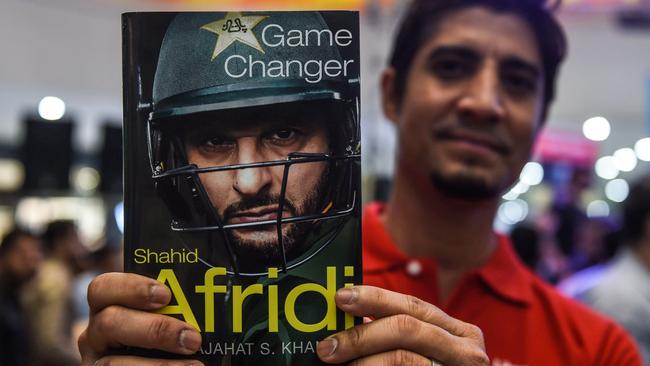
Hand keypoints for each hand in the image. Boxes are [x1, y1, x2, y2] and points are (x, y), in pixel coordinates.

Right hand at [78, 272, 203, 365]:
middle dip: (155, 329)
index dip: (132, 287)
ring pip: (112, 363)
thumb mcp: (168, 318)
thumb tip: (212, 300)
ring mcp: (95, 363)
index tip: (166, 295)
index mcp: (108, 308)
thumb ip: (178, 309)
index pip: (103, 288)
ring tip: (196, 365)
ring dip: (159, 365)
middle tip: (193, 338)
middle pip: (109, 322)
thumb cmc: (172, 341)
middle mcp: (95, 335)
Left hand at [317, 286, 488, 365]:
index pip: (411, 305)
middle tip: (328, 346)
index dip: (374, 298)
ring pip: (403, 357)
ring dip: (364, 361)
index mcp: (457, 332)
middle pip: (406, 328)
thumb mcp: (424, 352)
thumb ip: (394, 336)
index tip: (341, 298)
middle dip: (361, 335)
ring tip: (339, 365)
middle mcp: (465, 350)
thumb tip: (348, 326)